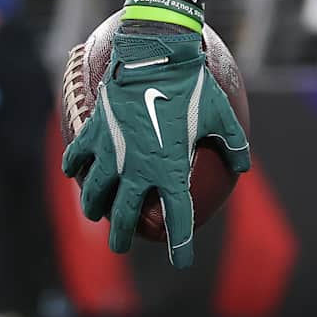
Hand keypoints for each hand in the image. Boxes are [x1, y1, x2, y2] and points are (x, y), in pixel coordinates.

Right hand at [61, 27, 249, 267]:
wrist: (157, 55)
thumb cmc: (193, 85)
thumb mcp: (221, 115)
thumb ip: (234, 144)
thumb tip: (242, 166)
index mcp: (170, 168)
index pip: (177, 217)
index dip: (181, 244)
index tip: (182, 261)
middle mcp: (137, 167)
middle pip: (125, 216)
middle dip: (123, 236)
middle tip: (123, 245)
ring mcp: (111, 152)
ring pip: (94, 194)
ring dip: (94, 208)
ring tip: (96, 214)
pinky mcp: (94, 132)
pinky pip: (76, 158)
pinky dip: (74, 168)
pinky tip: (76, 172)